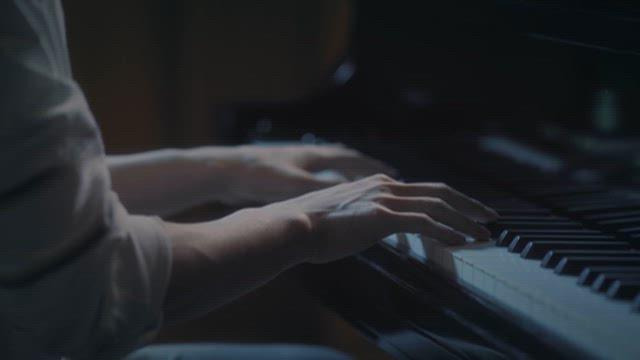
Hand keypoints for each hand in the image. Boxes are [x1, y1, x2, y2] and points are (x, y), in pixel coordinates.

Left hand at [187, 144, 395, 205]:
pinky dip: (325, 182)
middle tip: (382, 175)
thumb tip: (354, 195)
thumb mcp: (295, 184)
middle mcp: (307, 156)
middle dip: (363, 167)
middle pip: (343, 158)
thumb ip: (323, 190)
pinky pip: (313, 176)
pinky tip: (324, 194)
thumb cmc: (259, 176)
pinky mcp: (282, 173)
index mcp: (313, 156)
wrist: (224, 171)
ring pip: (327, 166)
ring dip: (344, 174)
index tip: (392, 172)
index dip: (373, 166)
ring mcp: (294, 163)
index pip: (351, 159)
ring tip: (358, 184)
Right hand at [264, 174, 498, 263]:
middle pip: (438, 192)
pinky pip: (424, 223)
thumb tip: (372, 225)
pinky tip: (460, 242)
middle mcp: (384, 186)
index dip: (449, 200)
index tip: (465, 211)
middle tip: (490, 217)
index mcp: (377, 185)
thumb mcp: (344, 215)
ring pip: (437, 206)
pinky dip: (446, 232)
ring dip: (465, 220)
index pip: (422, 190)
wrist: (292, 225)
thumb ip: (364, 215)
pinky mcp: (381, 217)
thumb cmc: (311, 226)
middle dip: (468, 204)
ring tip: (484, 235)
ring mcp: (384, 199)